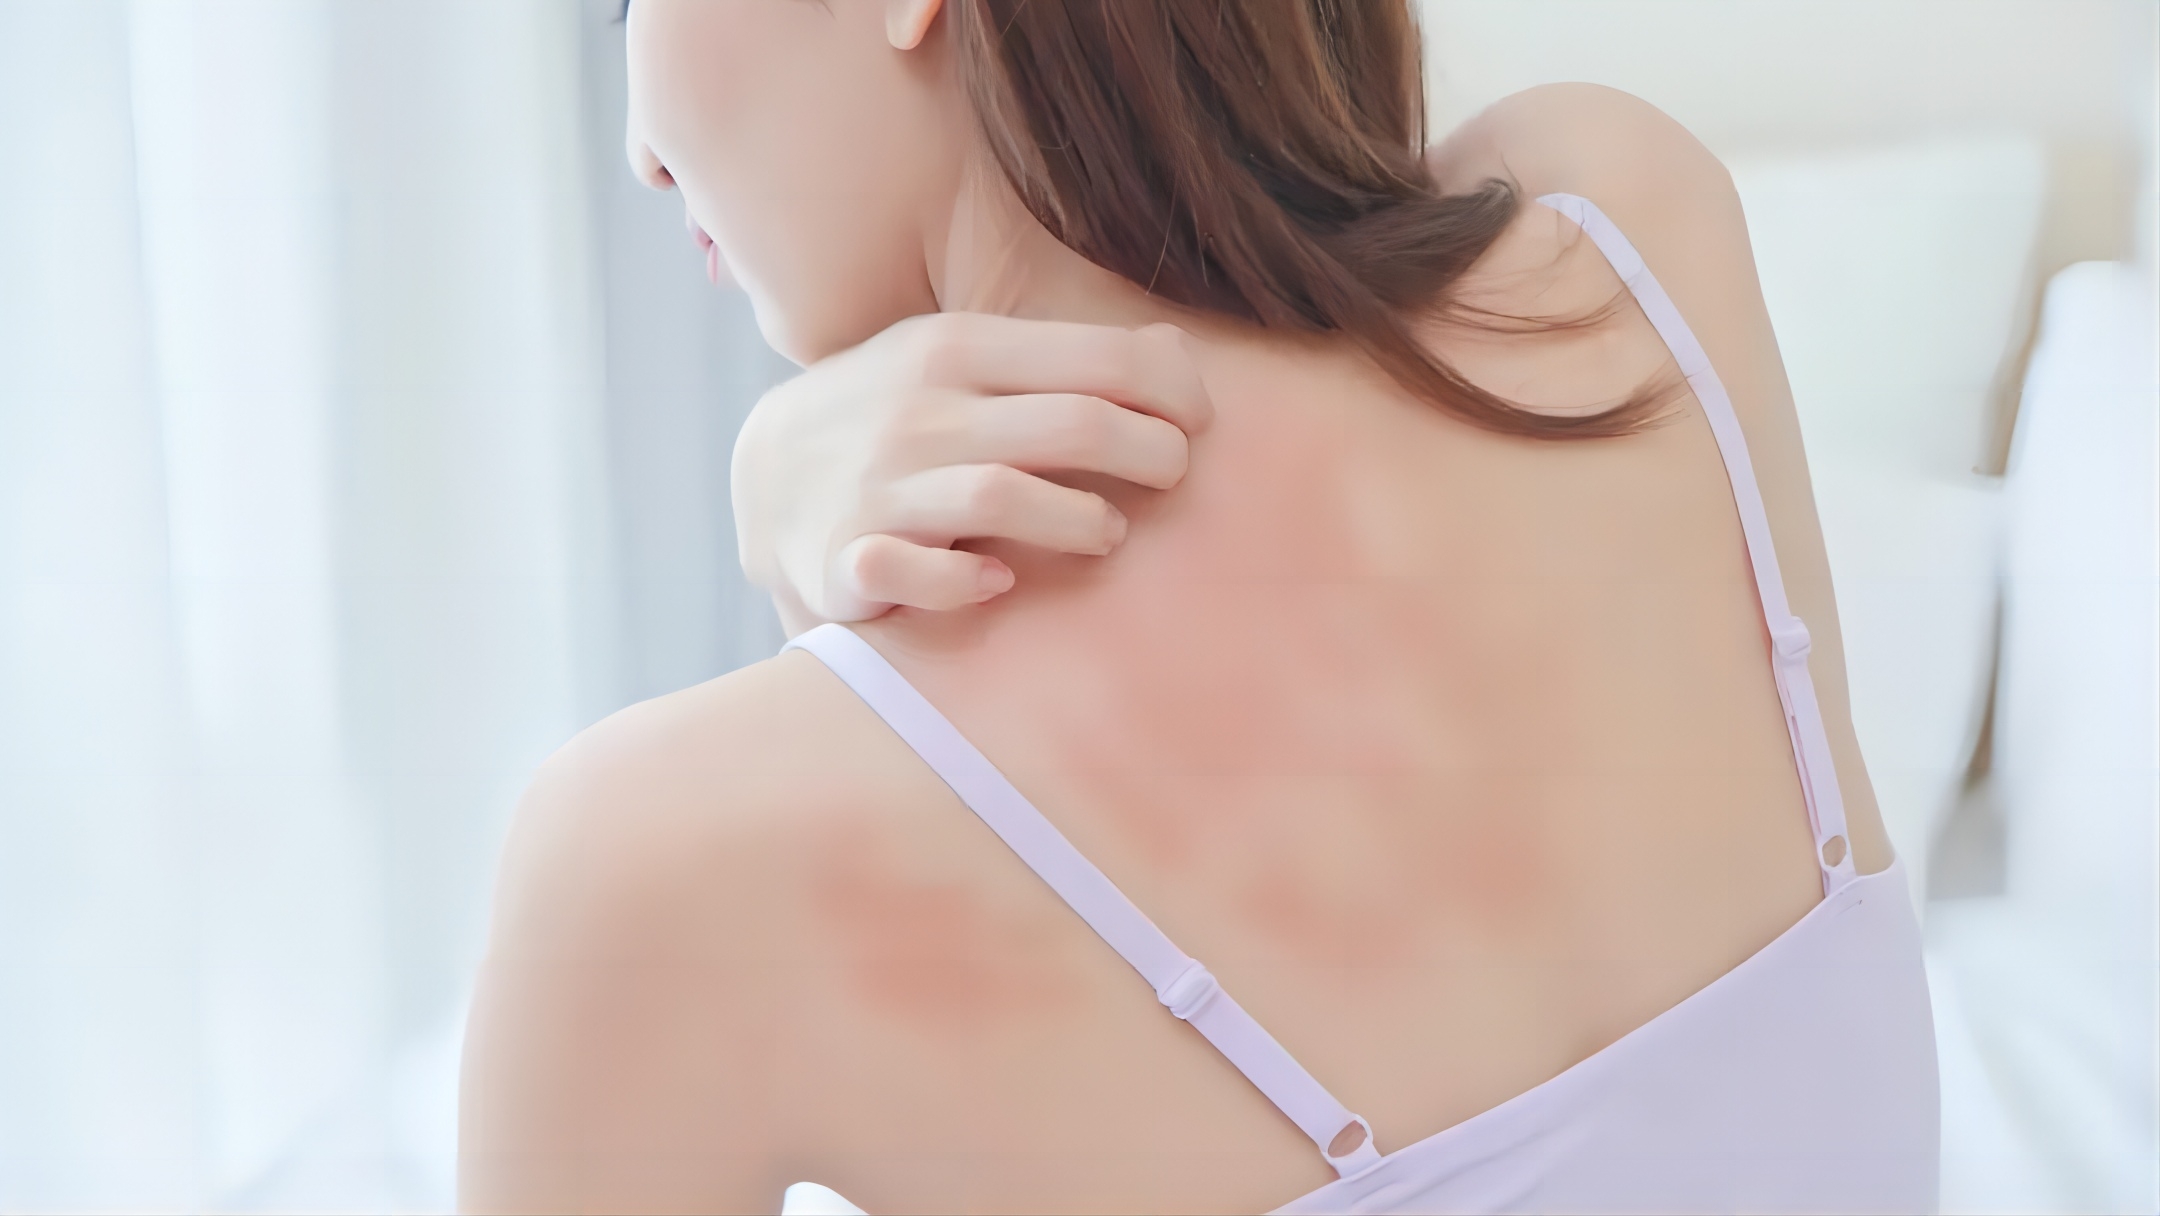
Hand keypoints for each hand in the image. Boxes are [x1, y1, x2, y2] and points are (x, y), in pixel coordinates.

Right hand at [731, 312, 1213, 633]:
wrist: (763, 472)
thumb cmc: (895, 416)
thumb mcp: (959, 360)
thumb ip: (1058, 360)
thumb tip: (1174, 351)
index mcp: (958, 348)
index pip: (1100, 362)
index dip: (1172, 394)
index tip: (1197, 424)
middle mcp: (920, 411)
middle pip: (1074, 427)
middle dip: (1148, 454)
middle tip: (1173, 476)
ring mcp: (880, 486)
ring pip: (1005, 496)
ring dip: (1078, 521)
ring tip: (1106, 534)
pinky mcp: (846, 559)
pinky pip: (912, 572)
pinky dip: (963, 581)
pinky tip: (998, 581)